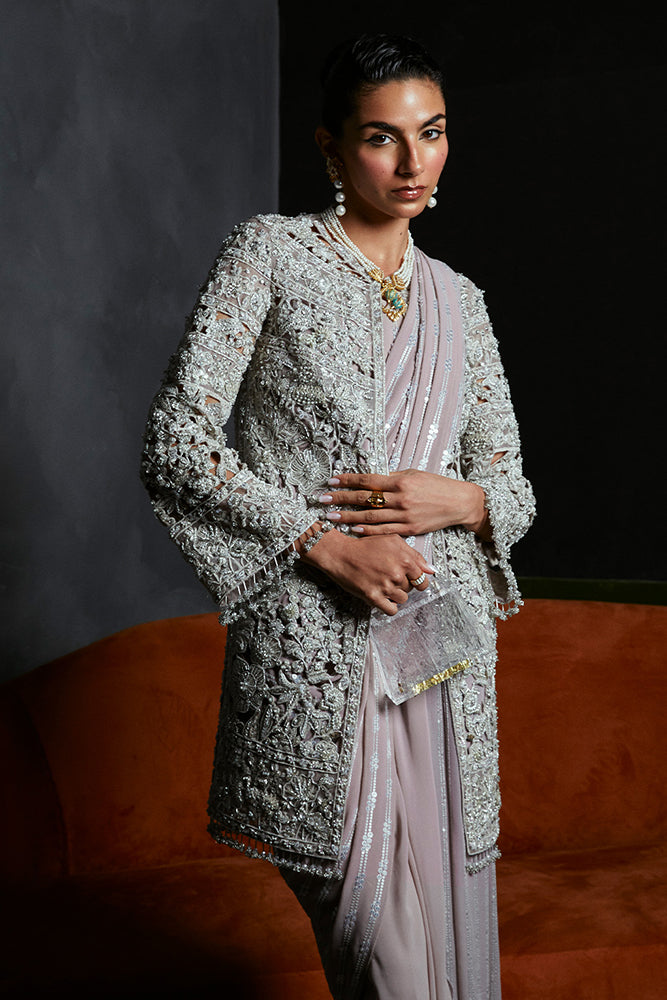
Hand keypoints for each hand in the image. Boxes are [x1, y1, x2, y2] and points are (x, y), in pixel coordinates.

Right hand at [300, 529, 434, 615]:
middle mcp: (397, 573)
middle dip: (403, 585)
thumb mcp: (392, 541)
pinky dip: (389, 607)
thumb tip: (430, 570)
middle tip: (389, 578)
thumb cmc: (365, 546)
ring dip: (395, 595)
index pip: (422, 579)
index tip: (411, 581)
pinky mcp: (373, 597)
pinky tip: (382, 598)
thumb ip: (414, 555)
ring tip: (384, 585)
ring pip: (402, 600)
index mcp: (405, 559)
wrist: (340, 553)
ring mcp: (385, 586)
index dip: (417, 581)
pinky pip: (391, 610)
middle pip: (411, 590)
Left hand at [317, 470, 489, 537]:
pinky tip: (353, 529)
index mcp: (400, 481)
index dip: (348, 480)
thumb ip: (391, 478)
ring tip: (331, 516)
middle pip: (364, 499)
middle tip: (322, 499)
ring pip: (370, 517)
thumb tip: (370, 479)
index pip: (368, 480)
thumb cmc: (435, 485)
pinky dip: (367, 530)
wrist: (459, 503)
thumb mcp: (413, 475)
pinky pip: (384, 531)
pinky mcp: (410, 528)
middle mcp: (400, 498)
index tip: (331, 481)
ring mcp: (404, 515)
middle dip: (341, 498)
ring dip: (348, 516)